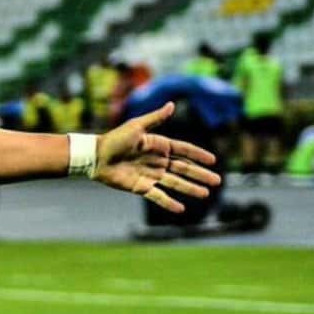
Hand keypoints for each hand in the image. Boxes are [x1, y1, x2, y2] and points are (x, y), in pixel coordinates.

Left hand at [94, 102, 220, 212]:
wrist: (96, 156)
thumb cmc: (114, 139)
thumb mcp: (136, 127)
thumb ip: (156, 118)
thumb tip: (172, 104)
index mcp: (158, 145)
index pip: (183, 150)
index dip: (198, 155)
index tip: (213, 160)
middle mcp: (157, 161)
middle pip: (183, 169)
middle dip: (200, 175)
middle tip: (217, 181)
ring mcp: (150, 175)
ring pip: (175, 183)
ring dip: (190, 189)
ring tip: (205, 194)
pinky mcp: (141, 187)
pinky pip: (158, 196)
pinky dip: (169, 203)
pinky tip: (181, 209)